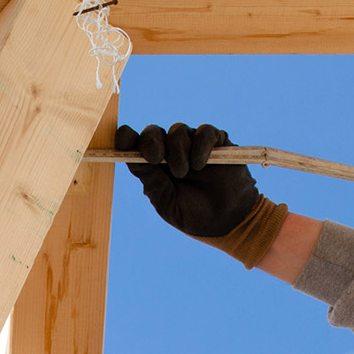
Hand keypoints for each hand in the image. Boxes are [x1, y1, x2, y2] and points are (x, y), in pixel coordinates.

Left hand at [116, 122, 287, 267]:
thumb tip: (132, 155)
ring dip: (178, 150)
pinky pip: (205, 132)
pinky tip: (200, 165)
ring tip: (186, 172)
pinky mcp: (218, 143)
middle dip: (152, 142)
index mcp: (156, 166)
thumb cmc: (196, 216)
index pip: (136, 143)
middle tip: (156, 158)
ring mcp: (195, 146)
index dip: (126, 137)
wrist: (230, 222)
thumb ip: (150, 180)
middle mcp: (172, 152)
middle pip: (154, 131)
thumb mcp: (167, 202)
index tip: (124, 141)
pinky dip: (200, 145)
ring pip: (179, 131)